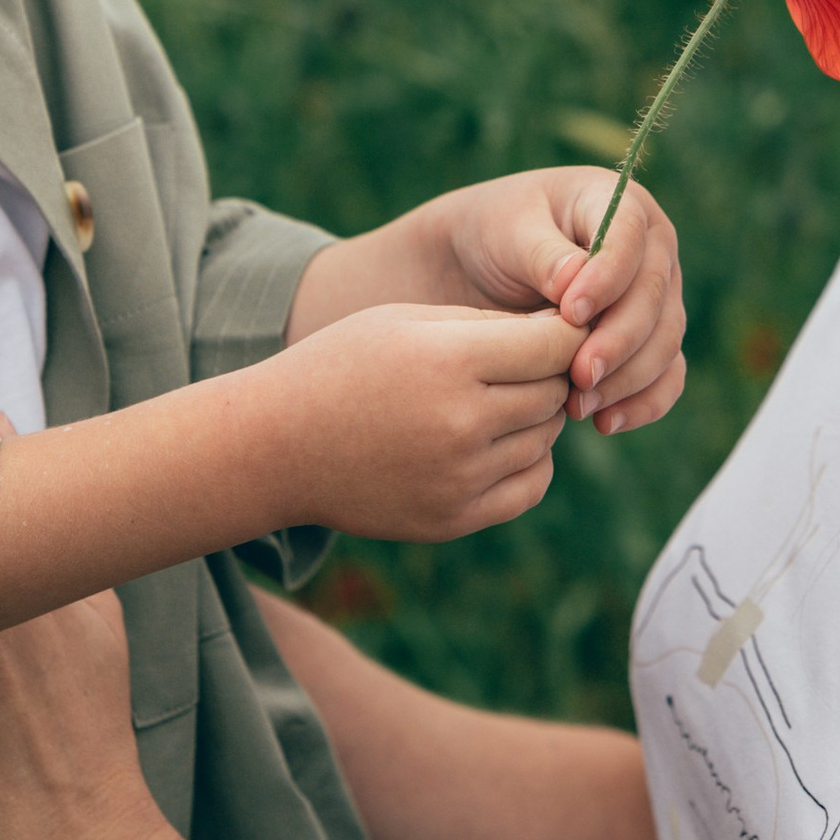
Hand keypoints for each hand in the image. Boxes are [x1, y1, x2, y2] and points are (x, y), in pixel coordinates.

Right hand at [263, 297, 579, 541]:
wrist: (275, 447)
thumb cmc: (342, 366)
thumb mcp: (408, 320)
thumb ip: (489, 324)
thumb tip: (564, 334)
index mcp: (449, 362)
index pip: (556, 346)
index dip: (562, 333)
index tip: (550, 329)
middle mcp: (461, 424)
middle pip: (554, 393)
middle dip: (548, 373)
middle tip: (521, 361)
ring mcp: (459, 479)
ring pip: (545, 439)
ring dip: (535, 415)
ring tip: (495, 397)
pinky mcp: (453, 519)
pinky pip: (530, 486)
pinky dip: (529, 460)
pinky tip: (496, 439)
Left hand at [433, 171, 686, 436]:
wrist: (479, 270)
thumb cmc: (494, 236)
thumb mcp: (507, 231)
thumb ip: (542, 254)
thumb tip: (576, 280)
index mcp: (622, 204)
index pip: (631, 238)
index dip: (609, 278)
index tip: (570, 314)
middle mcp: (651, 250)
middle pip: (656, 298)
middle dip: (620, 341)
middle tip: (578, 376)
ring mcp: (656, 298)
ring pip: (665, 342)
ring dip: (629, 379)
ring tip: (579, 406)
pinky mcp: (650, 341)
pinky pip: (666, 375)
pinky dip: (644, 403)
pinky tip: (606, 423)